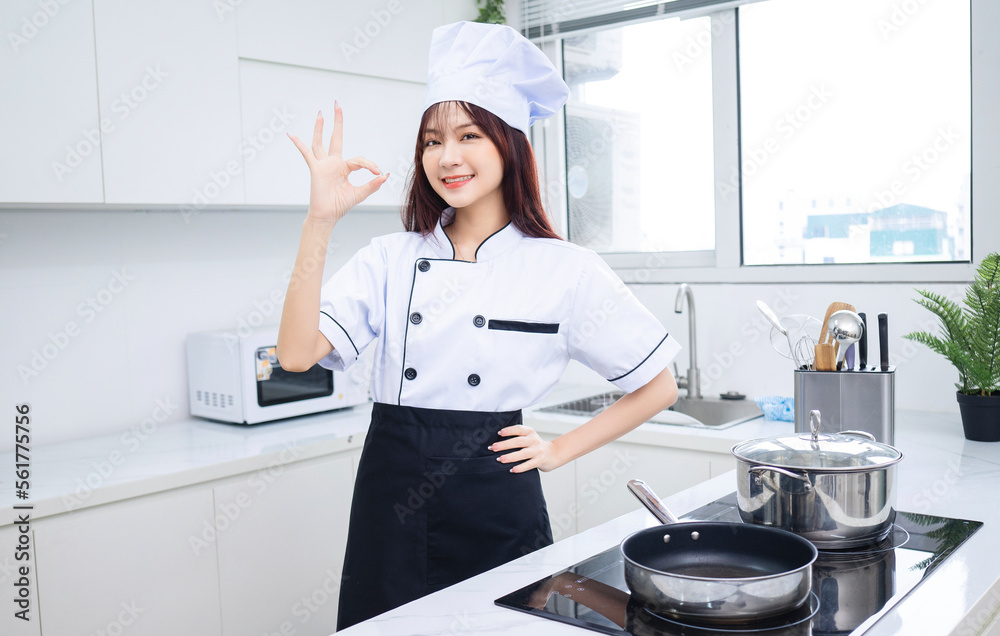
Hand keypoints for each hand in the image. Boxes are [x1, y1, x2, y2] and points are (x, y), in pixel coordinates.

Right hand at [287, 102, 388, 222]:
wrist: (328, 216)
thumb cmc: (340, 205)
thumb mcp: (360, 193)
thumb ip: (372, 184)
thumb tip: (385, 175)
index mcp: (344, 168)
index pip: (359, 160)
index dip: (369, 164)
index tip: (377, 172)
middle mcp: (333, 163)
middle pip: (335, 138)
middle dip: (337, 122)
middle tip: (337, 105)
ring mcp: (323, 165)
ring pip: (320, 142)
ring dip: (320, 128)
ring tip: (321, 113)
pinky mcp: (315, 169)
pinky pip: (306, 154)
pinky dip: (298, 144)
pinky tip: (291, 135)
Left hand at [491, 424, 560, 472]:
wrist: (553, 453)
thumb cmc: (535, 446)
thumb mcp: (528, 438)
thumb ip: (517, 437)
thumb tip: (497, 442)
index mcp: (529, 432)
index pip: (519, 429)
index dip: (509, 430)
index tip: (499, 433)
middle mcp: (534, 440)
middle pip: (518, 441)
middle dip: (504, 445)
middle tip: (493, 448)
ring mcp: (537, 451)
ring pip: (523, 453)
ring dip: (510, 456)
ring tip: (500, 459)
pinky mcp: (539, 461)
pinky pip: (529, 464)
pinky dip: (520, 467)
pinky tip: (512, 470)